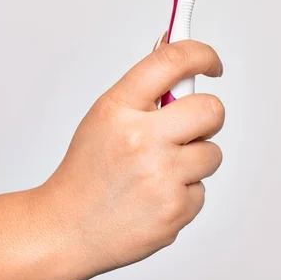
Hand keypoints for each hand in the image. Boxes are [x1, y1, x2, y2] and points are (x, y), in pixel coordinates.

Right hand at [42, 38, 224, 272]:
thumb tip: (173, 51)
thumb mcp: (104, 118)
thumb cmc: (86, 171)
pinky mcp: (174, 210)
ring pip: (212, 153)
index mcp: (118, 108)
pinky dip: (183, 193)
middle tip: (190, 126)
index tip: (211, 63)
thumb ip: (142, 89)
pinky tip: (154, 197)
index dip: (201, 54)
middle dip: (207, 116)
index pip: (171, 62)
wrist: (68, 227)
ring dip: (194, 160)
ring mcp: (160, 176)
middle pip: (211, 109)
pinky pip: (201, 189)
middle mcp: (141, 138)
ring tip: (158, 171)